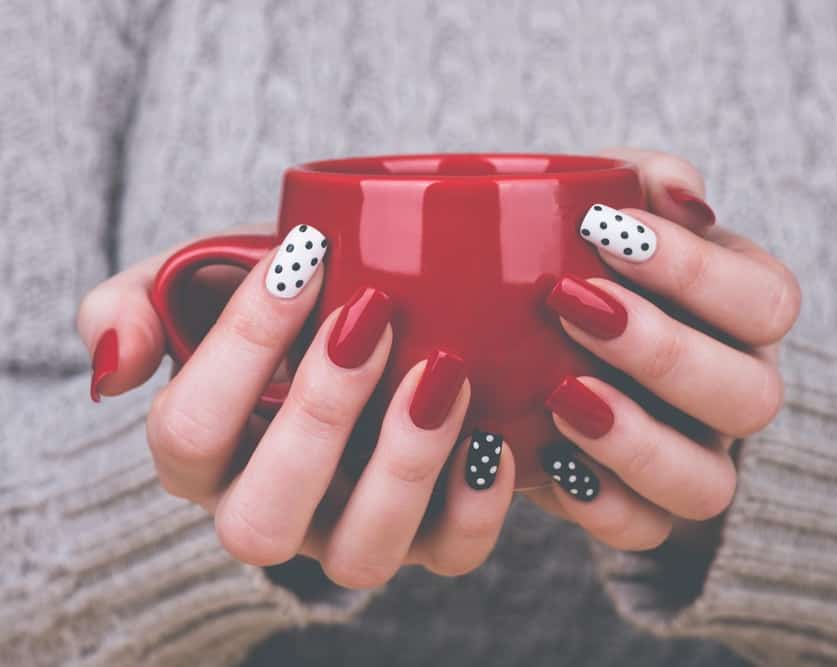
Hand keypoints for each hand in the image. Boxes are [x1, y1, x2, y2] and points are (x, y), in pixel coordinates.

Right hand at [77, 225, 514, 586]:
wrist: (368, 305)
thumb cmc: (286, 290)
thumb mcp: (198, 277)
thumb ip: (133, 306)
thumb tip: (114, 367)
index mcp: (201, 456)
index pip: (188, 431)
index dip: (242, 346)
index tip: (304, 258)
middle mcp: (267, 509)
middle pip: (262, 518)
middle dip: (319, 413)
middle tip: (372, 315)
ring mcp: (346, 531)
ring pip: (359, 556)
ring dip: (402, 465)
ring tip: (443, 371)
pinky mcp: (427, 536)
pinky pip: (451, 556)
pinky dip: (476, 505)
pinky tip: (491, 434)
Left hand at [524, 147, 800, 550]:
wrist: (539, 332)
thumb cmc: (586, 256)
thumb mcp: (612, 203)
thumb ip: (646, 182)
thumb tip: (680, 195)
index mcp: (745, 313)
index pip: (768, 301)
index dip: (696, 272)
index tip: (605, 231)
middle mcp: (736, 390)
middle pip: (751, 397)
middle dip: (662, 351)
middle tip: (569, 303)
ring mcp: (695, 456)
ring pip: (709, 484)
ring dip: (636, 441)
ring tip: (562, 393)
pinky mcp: (640, 506)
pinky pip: (645, 531)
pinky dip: (601, 503)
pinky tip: (552, 459)